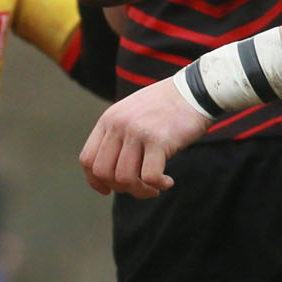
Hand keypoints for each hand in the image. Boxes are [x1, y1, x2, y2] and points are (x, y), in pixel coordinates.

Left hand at [79, 75, 207, 195]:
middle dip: (120, 188)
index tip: (108, 190)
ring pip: (124, 178)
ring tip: (155, 188)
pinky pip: (149, 177)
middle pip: (103, 172)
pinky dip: (158, 185)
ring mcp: (137, 132)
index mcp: (108, 119)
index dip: (95, 181)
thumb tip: (111, 176)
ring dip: (140, 191)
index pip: (87, 159)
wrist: (194, 91)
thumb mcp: (131, 115)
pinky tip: (168, 182)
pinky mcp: (159, 140)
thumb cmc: (165, 107)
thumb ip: (118, 137)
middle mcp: (118, 125)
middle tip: (140, 187)